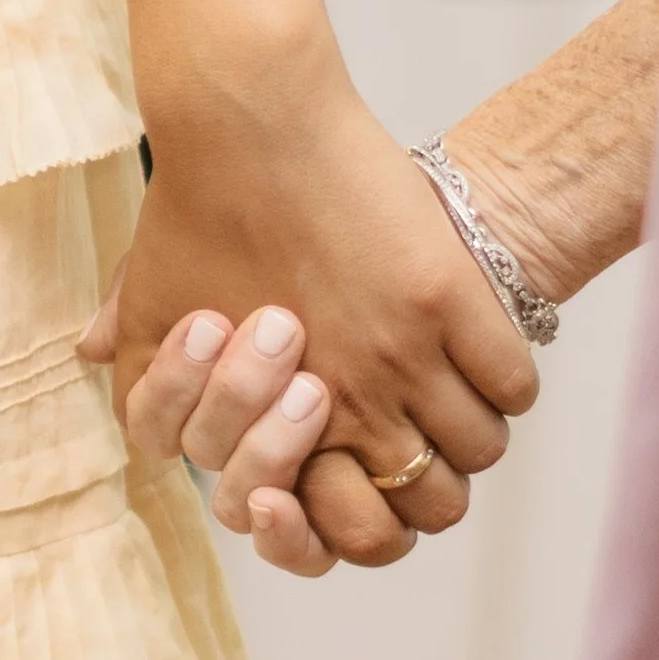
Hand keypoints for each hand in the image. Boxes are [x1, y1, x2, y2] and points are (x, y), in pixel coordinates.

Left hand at [105, 36, 535, 539]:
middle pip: (437, 506)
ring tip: (451, 393)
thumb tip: (146, 434)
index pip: (358, 539)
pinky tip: (477, 351)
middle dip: (429, 484)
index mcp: (283, 424)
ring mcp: (407, 351)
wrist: (251, 120)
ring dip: (470, 429)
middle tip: (417, 441)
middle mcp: (352, 402)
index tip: (363, 479)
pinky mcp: (449, 293)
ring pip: (482, 448)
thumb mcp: (151, 313)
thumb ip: (150, 389)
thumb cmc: (195, 210)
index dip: (371, 526)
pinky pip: (512, 380)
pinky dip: (504, 378)